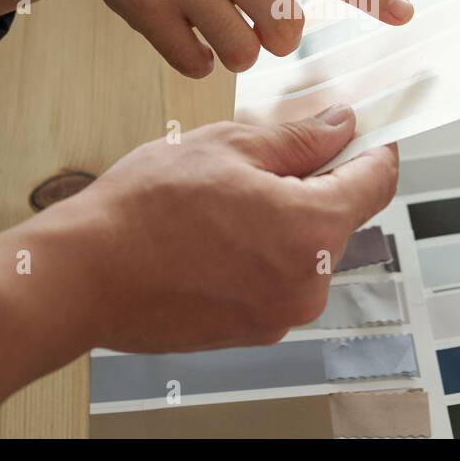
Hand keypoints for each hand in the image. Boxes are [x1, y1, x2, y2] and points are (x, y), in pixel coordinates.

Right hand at [61, 106, 398, 351]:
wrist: (84, 275)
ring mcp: (281, 314)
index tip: (368, 134)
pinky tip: (216, 232)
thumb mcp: (229, 146)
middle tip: (269, 155)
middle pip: (341, 217)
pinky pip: (278, 279)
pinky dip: (262, 251)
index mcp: (312, 230)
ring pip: (307, 249)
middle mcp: (308, 283)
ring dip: (285, 218)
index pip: (376, 182)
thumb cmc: (144, 211)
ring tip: (226, 197)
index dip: (374, 149)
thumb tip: (340, 128)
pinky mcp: (253, 331)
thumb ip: (299, 140)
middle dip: (317, 181)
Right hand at [63, 0, 412, 77]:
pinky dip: (195, 61)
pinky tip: (180, 33)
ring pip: (242, 53)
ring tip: (212, 25)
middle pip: (285, 27)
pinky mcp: (148, 7)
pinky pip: (197, 65)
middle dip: (276, 39)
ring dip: (234, 52)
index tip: (405, 12)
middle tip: (251, 23)